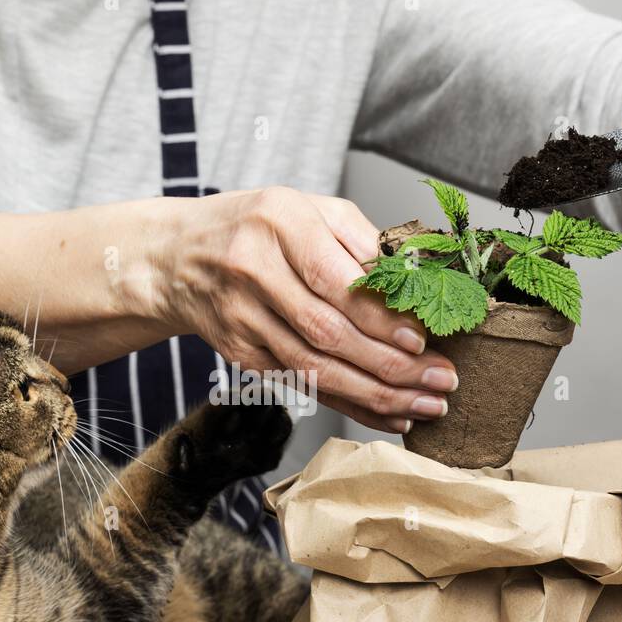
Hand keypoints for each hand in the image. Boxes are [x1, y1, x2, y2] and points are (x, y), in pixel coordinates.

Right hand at [158, 186, 456, 433]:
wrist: (179, 256)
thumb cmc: (258, 227)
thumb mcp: (308, 209)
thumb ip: (361, 239)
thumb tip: (417, 283)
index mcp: (278, 222)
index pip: (335, 280)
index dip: (380, 317)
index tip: (422, 339)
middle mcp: (253, 270)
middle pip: (328, 332)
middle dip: (392, 364)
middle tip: (442, 381)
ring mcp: (242, 318)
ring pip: (315, 368)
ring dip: (376, 394)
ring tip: (426, 405)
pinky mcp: (240, 354)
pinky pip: (303, 385)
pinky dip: (349, 404)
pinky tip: (389, 413)